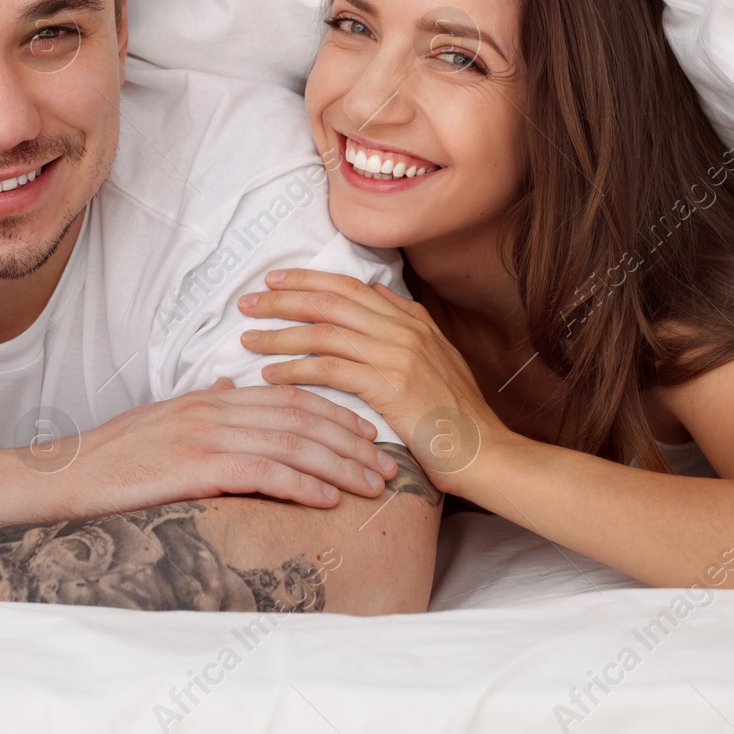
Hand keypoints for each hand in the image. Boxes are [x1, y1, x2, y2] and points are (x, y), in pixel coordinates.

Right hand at [74, 378, 399, 513]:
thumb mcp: (164, 425)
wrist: (67, 475)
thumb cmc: (115, 459)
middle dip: (351, 442)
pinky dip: (302, 484)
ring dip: (340, 465)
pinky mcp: (195, 466)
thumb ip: (204, 411)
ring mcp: (205, 435)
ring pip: (292, 443)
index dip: (336, 412)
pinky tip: (328, 499)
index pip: (289, 397)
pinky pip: (261, 471)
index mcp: (211, 398)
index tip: (370, 432)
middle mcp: (214, 408)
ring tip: (373, 486)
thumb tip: (227, 392)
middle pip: (302, 417)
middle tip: (387, 465)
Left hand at [238, 269, 507, 494]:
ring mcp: (397, 355)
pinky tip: (270, 375)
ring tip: (248, 339)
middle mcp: (404, 330)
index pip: (350, 287)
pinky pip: (328, 369)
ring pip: (323, 333)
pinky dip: (294, 370)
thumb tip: (377, 289)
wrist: (485, 453)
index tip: (275, 279)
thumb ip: (408, 321)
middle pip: (330, 302)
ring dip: (280, 334)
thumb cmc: (458, 415)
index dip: (309, 280)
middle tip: (247, 302)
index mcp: (413, 320)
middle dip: (284, 298)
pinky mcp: (388, 386)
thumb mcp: (439, 357)